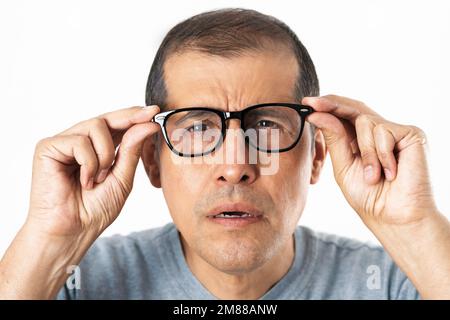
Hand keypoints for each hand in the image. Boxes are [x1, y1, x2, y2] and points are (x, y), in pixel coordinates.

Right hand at [27, 105, 160, 238]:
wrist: (72, 231)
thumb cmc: (95, 209)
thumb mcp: (122, 178)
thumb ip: (132, 151)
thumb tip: (148, 124)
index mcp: (97, 149)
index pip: (116, 126)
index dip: (135, 116)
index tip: (155, 111)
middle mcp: (79, 142)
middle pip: (107, 118)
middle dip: (129, 118)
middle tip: (150, 115)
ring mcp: (63, 143)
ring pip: (96, 126)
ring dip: (106, 154)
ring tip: (99, 178)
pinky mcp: (47, 147)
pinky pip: (79, 142)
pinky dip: (89, 163)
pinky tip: (84, 181)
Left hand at [303, 95, 438, 226]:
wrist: (393, 217)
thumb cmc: (369, 196)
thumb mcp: (343, 166)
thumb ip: (334, 139)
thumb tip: (317, 114)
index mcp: (361, 139)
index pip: (345, 115)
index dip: (327, 106)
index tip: (307, 103)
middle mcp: (379, 132)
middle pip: (354, 108)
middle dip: (332, 105)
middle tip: (313, 104)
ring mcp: (395, 132)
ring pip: (365, 122)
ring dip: (365, 152)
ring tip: (373, 176)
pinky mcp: (411, 134)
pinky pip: (384, 132)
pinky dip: (381, 155)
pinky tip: (391, 173)